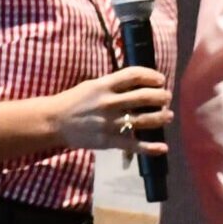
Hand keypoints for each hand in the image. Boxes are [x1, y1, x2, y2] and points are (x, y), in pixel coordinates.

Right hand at [53, 67, 172, 153]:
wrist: (53, 122)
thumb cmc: (75, 101)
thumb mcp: (93, 85)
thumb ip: (114, 84)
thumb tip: (141, 82)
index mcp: (104, 85)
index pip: (134, 75)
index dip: (152, 76)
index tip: (160, 80)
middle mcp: (108, 102)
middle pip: (144, 97)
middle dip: (161, 97)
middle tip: (167, 98)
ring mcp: (109, 122)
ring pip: (143, 119)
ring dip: (161, 118)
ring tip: (168, 116)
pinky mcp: (108, 140)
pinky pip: (133, 145)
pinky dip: (150, 148)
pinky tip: (163, 148)